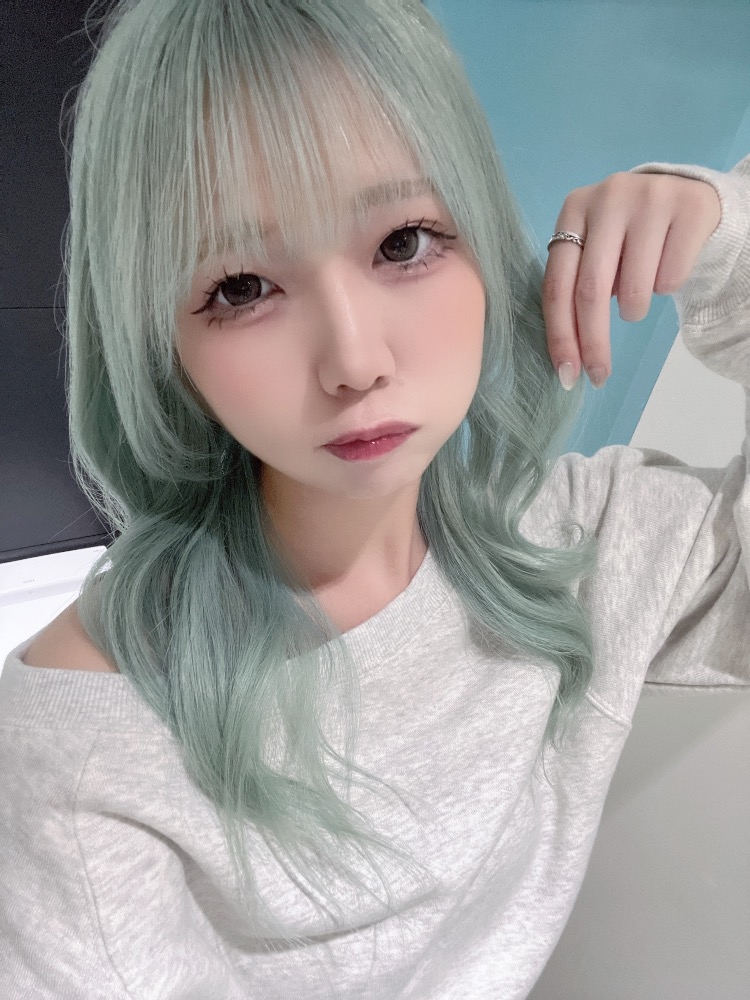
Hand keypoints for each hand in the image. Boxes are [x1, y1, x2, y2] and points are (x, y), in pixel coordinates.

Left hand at [542, 171, 721, 389]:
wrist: (686, 197)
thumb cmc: (629, 235)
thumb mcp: (596, 248)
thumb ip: (576, 285)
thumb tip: (569, 358)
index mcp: (573, 209)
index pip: (557, 284)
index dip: (560, 335)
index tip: (567, 375)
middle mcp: (607, 197)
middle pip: (590, 291)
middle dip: (593, 343)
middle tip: (598, 374)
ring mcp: (649, 198)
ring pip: (634, 289)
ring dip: (634, 311)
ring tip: (636, 299)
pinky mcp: (689, 207)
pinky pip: (671, 278)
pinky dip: (666, 288)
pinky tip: (665, 269)